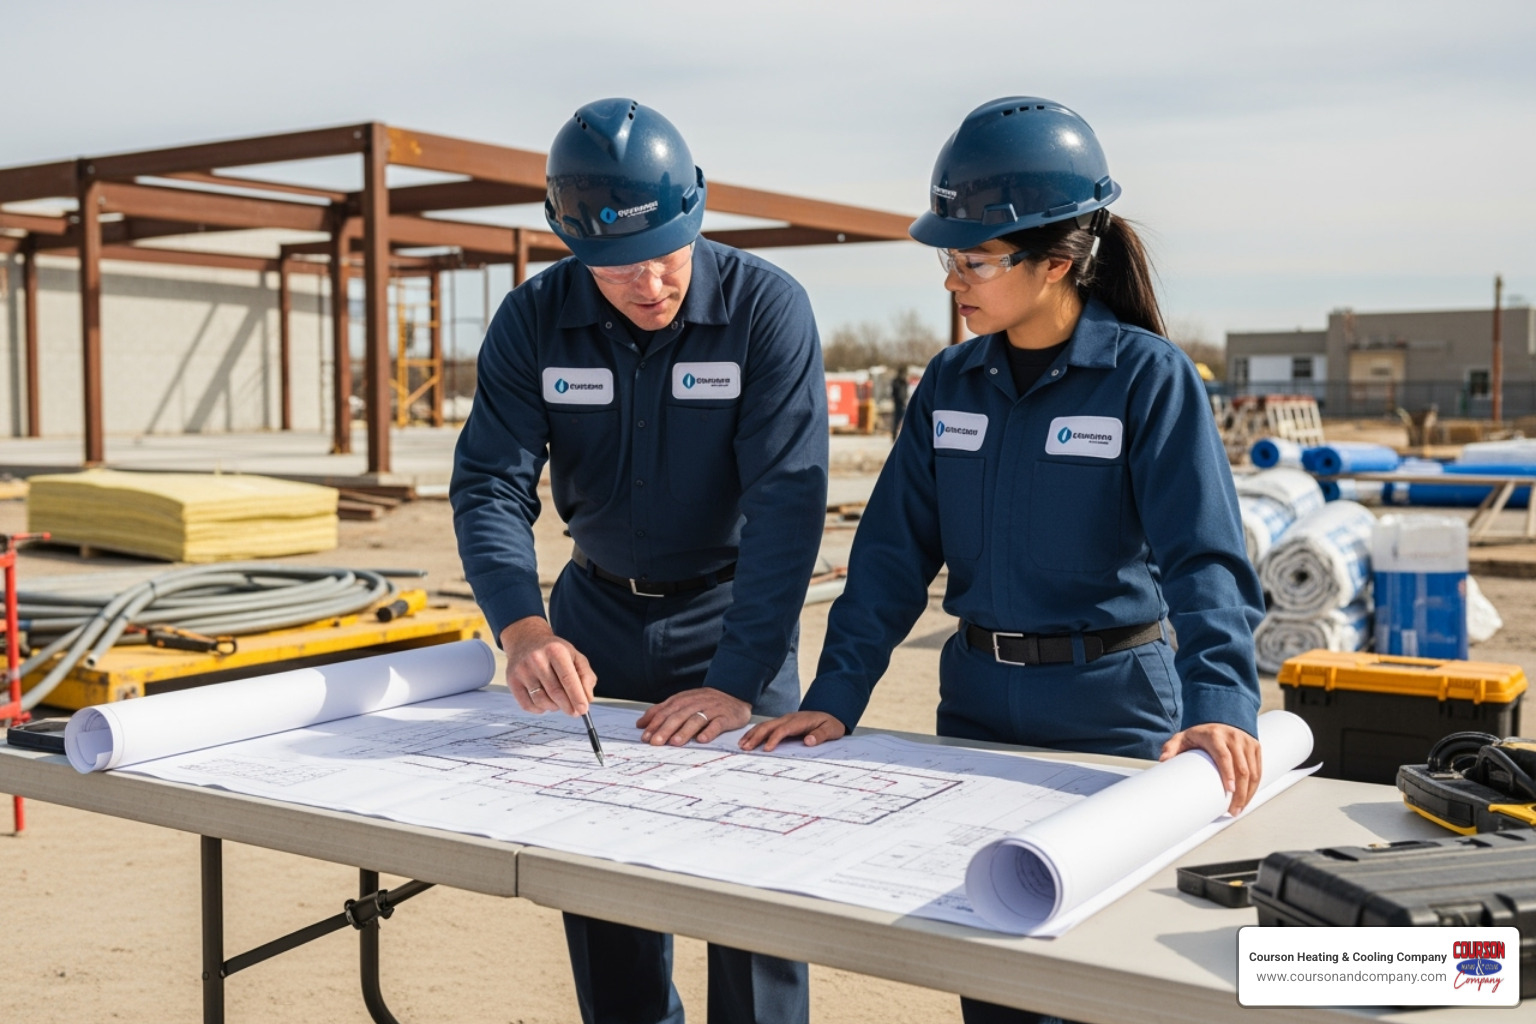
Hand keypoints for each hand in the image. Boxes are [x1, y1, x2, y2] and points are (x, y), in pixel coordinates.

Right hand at [501, 616, 595, 717]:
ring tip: (559, 702)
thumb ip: (586, 676)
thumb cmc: (555, 651)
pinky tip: (546, 702)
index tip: (584, 710)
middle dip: (568, 706)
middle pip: (555, 692)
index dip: (577, 697)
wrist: (526, 640)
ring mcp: (522, 670)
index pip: (568, 678)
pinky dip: (540, 709)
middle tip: (575, 712)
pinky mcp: (512, 680)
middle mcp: (536, 658)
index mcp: (555, 650)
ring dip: (554, 707)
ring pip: (542, 701)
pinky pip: (528, 705)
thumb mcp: (575, 656)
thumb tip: (587, 699)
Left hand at [635, 688, 751, 745]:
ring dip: (685, 731)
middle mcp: (696, 703)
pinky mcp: (725, 717)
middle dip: (665, 729)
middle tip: (656, 742)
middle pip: (678, 716)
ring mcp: (711, 709)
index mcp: (683, 700)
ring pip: (696, 720)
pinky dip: (709, 731)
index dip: (655, 723)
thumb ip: (661, 711)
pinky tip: (702, 739)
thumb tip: (641, 724)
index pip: (666, 711)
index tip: (645, 736)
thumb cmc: (705, 701)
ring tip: (675, 742)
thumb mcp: (682, 702)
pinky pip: (717, 724)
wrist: (734, 693)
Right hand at [739, 711, 846, 751]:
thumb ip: (821, 735)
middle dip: (756, 736)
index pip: (783, 730)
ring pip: (765, 725)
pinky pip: (767, 726)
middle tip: (746, 748)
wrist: (832, 713)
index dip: (773, 739)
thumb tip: (809, 741)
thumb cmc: (831, 724)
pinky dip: (756, 732)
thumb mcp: (831, 730)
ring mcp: (784, 719)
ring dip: (752, 734)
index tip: (766, 749)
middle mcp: (789, 718)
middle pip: (769, 726)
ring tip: (742, 745)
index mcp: (799, 721)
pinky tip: (748, 739)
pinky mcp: (782, 722)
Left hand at [1160, 723, 1261, 815]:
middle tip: (1233, 809)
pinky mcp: (1255, 748)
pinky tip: (1248, 798)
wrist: (1219, 719)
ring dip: (1248, 793)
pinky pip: (1258, 770)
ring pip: (1253, 772)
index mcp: (1215, 736)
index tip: (1229, 791)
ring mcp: (1247, 743)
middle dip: (1240, 792)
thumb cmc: (1200, 734)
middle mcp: (1233, 738)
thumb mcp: (1183, 737)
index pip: (1224, 756)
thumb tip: (1163, 760)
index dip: (1228, 774)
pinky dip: (1254, 786)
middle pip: (1242, 768)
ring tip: (1239, 808)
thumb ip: (1171, 747)